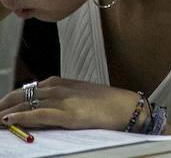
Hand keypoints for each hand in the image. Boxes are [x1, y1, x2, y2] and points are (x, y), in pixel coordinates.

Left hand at [0, 78, 143, 131]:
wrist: (126, 106)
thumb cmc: (105, 102)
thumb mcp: (78, 95)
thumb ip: (58, 97)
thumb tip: (39, 106)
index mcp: (59, 82)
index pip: (24, 90)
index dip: (7, 100)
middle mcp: (58, 88)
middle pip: (20, 95)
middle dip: (1, 105)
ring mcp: (63, 100)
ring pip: (26, 104)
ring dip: (5, 111)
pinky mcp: (69, 114)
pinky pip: (40, 114)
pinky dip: (23, 116)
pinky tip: (9, 119)